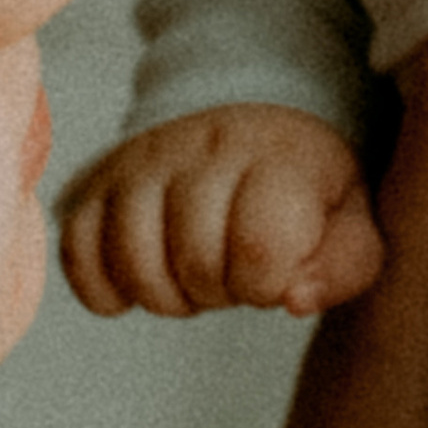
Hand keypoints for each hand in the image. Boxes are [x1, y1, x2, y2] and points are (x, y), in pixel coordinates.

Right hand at [60, 102, 381, 317]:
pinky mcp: (99, 179)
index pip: (258, 245)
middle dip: (218, 291)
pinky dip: (104, 287)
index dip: (265, 284)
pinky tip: (138, 284)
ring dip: (163, 294)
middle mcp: (206, 147)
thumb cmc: (307, 195)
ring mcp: (144, 159)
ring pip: (130, 256)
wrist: (254, 127)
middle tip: (233, 276)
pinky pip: (76, 249)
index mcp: (278, 157)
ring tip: (190, 278)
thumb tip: (294, 300)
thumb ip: (344, 267)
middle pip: (194, 259)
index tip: (274, 275)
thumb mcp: (352, 226)